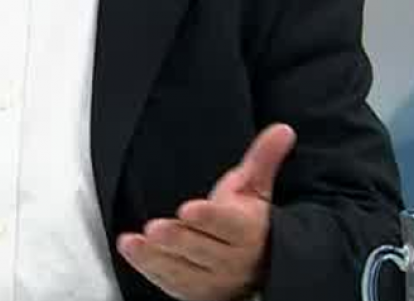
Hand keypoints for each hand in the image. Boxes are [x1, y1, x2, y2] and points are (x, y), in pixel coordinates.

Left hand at [117, 124, 296, 300]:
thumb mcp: (256, 190)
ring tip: (132, 242)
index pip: (229, 226)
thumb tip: (282, 129)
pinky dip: (150, 269)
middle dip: (179, 239)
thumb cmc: (250, 223)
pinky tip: (132, 251)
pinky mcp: (195, 292)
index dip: (209, 218)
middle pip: (203, 250)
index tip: (188, 208)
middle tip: (156, 228)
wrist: (259, 268)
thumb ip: (263, 159)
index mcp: (247, 231)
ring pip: (184, 270)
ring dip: (156, 257)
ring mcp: (213, 279)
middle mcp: (232, 260)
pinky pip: (171, 282)